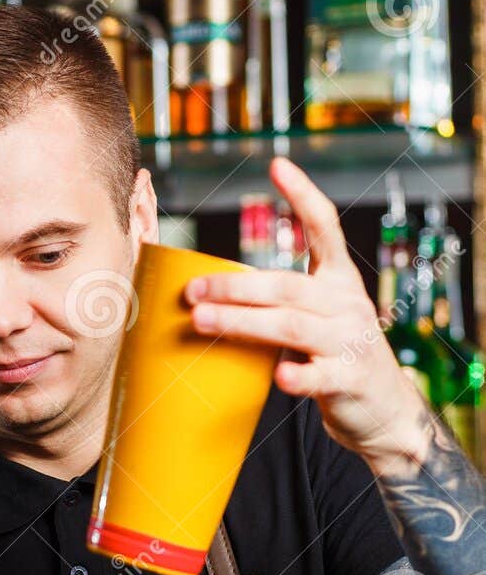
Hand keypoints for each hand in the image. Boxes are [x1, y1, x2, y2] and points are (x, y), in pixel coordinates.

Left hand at [183, 156, 432, 474]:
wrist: (382, 409)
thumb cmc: (333, 355)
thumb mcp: (314, 318)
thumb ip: (276, 302)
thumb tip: (204, 291)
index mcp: (339, 280)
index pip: (325, 229)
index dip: (303, 196)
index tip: (278, 165)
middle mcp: (347, 303)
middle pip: (287, 286)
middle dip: (234, 287)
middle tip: (192, 291)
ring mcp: (351, 341)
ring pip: (292, 326)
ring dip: (242, 323)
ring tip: (202, 323)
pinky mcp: (350, 380)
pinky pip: (320, 376)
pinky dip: (298, 376)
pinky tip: (280, 377)